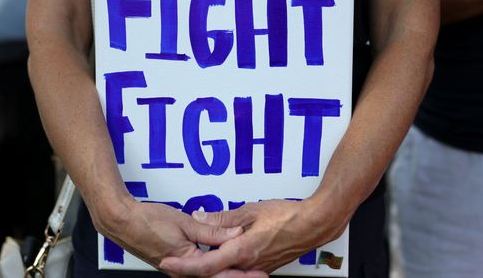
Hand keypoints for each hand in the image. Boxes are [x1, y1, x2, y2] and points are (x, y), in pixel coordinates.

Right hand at [90, 196, 267, 277]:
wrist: (123, 222)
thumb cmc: (148, 221)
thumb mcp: (185, 223)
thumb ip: (211, 230)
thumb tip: (234, 233)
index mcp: (188, 264)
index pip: (222, 274)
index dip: (243, 275)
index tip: (260, 275)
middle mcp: (183, 272)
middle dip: (238, 276)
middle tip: (259, 274)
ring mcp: (179, 269)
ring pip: (209, 274)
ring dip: (227, 271)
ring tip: (246, 268)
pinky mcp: (176, 263)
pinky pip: (200, 269)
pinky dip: (215, 265)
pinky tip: (222, 258)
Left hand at [160, 197, 349, 275]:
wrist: (314, 224)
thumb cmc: (287, 216)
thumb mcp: (250, 210)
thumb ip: (223, 218)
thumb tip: (200, 217)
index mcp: (242, 251)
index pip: (206, 266)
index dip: (184, 266)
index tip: (168, 262)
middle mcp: (248, 264)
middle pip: (213, 273)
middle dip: (191, 267)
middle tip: (174, 259)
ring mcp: (256, 267)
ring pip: (225, 272)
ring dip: (207, 265)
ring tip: (191, 254)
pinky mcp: (263, 265)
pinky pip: (238, 269)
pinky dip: (223, 264)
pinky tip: (218, 254)